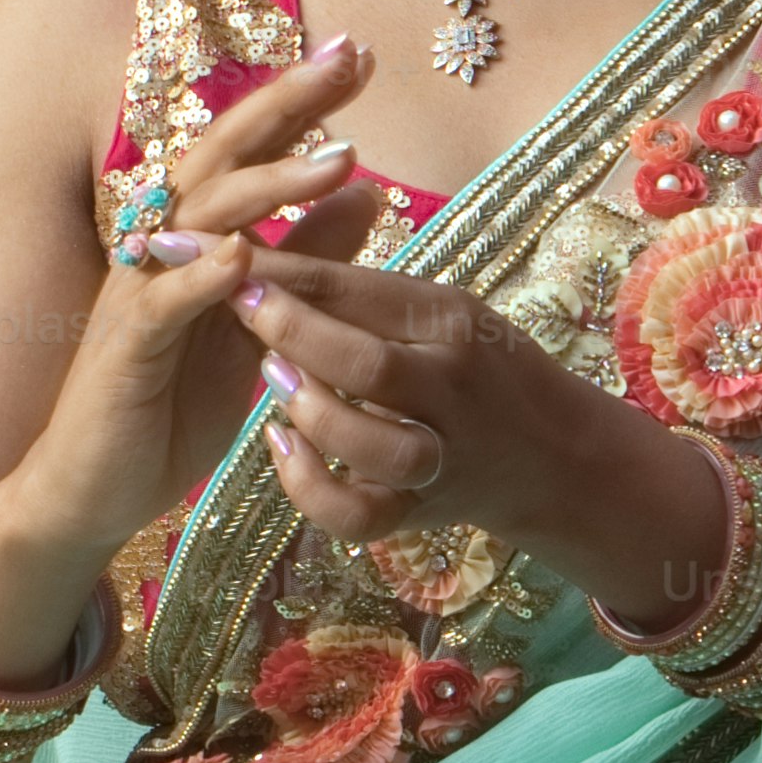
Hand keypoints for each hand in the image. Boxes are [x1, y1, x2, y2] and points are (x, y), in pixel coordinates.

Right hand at [0, 38, 389, 586]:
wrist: (95, 486)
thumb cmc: (172, 403)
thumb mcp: (261, 324)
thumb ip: (305, 259)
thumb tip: (365, 191)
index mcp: (196, 236)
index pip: (249, 151)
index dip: (298, 102)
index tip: (357, 55)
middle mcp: (162, 247)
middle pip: (223, 157)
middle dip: (286, 107)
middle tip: (347, 62)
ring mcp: (139, 292)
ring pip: (201, 219)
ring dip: (269, 184)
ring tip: (336, 158)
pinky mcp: (125, 349)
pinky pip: (163, 303)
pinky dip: (203, 277)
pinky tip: (244, 254)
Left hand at [230, 245, 714, 613]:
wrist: (553, 455)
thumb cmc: (478, 366)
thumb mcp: (437, 312)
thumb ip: (361, 294)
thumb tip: (259, 259)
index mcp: (451, 321)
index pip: (354, 289)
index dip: (275, 268)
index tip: (208, 246)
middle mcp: (452, 387)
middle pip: (366, 363)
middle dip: (290, 330)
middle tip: (233, 301)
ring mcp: (440, 457)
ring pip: (371, 444)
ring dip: (310, 411)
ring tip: (270, 378)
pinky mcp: (421, 512)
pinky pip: (360, 516)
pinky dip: (311, 488)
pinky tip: (282, 447)